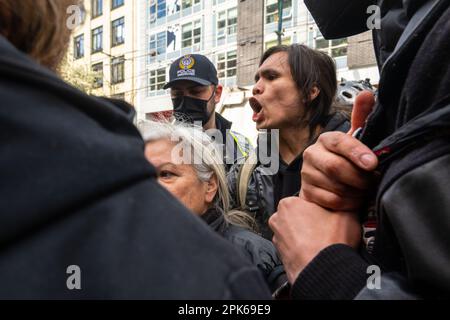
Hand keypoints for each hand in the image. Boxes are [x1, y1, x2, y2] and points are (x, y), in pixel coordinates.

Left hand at [269, 197, 360, 283]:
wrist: (324, 272)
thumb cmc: (330, 242)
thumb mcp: (346, 212)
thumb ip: (341, 203)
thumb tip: (345, 204)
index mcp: (288, 203)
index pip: (306, 200)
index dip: (320, 209)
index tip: (329, 216)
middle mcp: (277, 220)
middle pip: (298, 216)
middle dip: (311, 222)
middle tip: (327, 230)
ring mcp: (277, 239)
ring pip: (295, 232)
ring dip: (306, 236)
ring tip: (323, 242)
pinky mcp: (280, 255)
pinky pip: (294, 248)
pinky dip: (303, 249)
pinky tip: (316, 252)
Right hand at [300, 91, 377, 210]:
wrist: (330, 183)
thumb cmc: (347, 160)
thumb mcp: (356, 139)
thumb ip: (362, 118)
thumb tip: (367, 94)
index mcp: (326, 139)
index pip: (340, 143)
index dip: (357, 153)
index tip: (373, 164)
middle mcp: (312, 154)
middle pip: (336, 168)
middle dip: (360, 178)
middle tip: (373, 181)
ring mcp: (307, 174)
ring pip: (335, 186)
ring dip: (356, 191)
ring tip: (364, 189)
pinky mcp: (306, 192)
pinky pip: (331, 200)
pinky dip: (347, 202)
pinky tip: (353, 198)